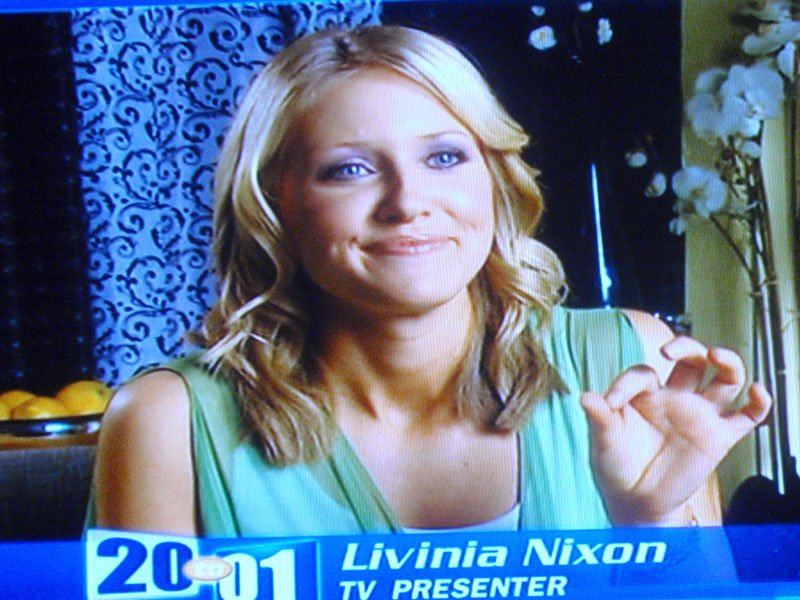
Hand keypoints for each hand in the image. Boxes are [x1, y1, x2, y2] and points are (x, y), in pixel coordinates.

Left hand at [581, 336, 770, 525]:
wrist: (635, 503)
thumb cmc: (616, 467)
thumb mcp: (602, 442)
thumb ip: (599, 419)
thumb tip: (585, 397)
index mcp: (644, 394)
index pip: (643, 373)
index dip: (627, 383)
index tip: (612, 403)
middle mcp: (674, 398)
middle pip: (691, 359)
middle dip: (684, 346)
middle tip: (668, 350)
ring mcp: (698, 415)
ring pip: (724, 378)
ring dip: (726, 361)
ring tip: (717, 356)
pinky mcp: (719, 438)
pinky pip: (747, 416)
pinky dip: (759, 403)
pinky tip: (757, 392)